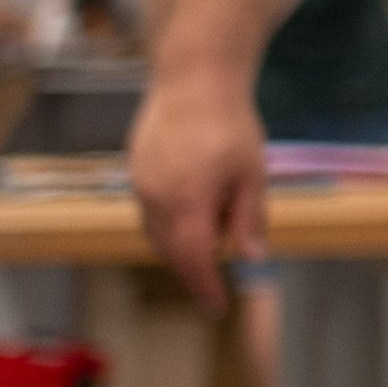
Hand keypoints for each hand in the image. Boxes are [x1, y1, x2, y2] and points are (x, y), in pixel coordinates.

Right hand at [130, 77, 267, 310]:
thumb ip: (249, 218)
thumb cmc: (229, 124)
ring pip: (155, 233)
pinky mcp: (135, 169)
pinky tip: (191, 213)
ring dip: (178, 247)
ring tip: (209, 241)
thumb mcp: (251, 174)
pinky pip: (148, 211)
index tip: (216, 308)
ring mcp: (140, 183)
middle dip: (193, 269)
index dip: (205, 288)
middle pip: (171, 251)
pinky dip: (168, 224)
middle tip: (215, 282)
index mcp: (187, 202)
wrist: (193, 78)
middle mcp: (155, 197)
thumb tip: (252, 258)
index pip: (193, 261)